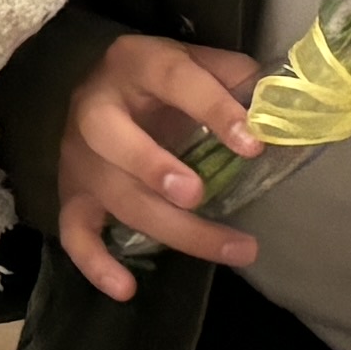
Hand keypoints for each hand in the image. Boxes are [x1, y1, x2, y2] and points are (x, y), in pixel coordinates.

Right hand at [52, 31, 269, 300]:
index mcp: (134, 63)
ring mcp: (80, 156)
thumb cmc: (162, 82)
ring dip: (168, 227)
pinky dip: (94, 262)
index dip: (212, 109)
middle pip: (115, 140)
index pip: (171, 79)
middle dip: (154, 168)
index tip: (253, 144)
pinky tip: (126, 288)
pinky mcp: (73, 194)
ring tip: (231, 249)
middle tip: (199, 195)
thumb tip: (277, 110)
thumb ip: (235, 77)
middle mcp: (95, 108)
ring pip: (113, 195)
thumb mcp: (197, 61)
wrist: (100, 87)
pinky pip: (73, 231)